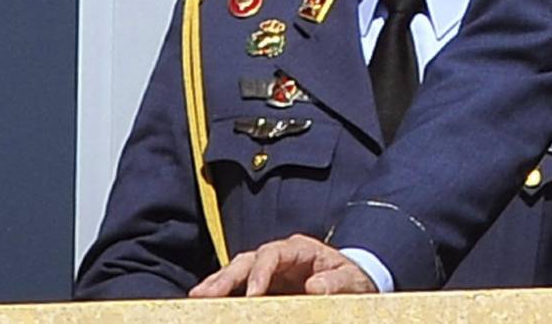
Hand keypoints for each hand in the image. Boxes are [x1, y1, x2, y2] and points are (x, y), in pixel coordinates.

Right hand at [189, 234, 377, 296]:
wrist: (354, 284)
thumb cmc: (352, 279)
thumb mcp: (353, 280)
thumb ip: (337, 282)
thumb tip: (315, 286)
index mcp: (300, 249)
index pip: (272, 253)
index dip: (260, 272)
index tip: (252, 295)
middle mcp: (279, 255)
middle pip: (247, 260)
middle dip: (226, 277)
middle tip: (204, 294)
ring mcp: (269, 270)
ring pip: (237, 271)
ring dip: (217, 283)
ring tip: (197, 298)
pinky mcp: (264, 285)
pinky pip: (240, 287)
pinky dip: (224, 294)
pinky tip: (208, 303)